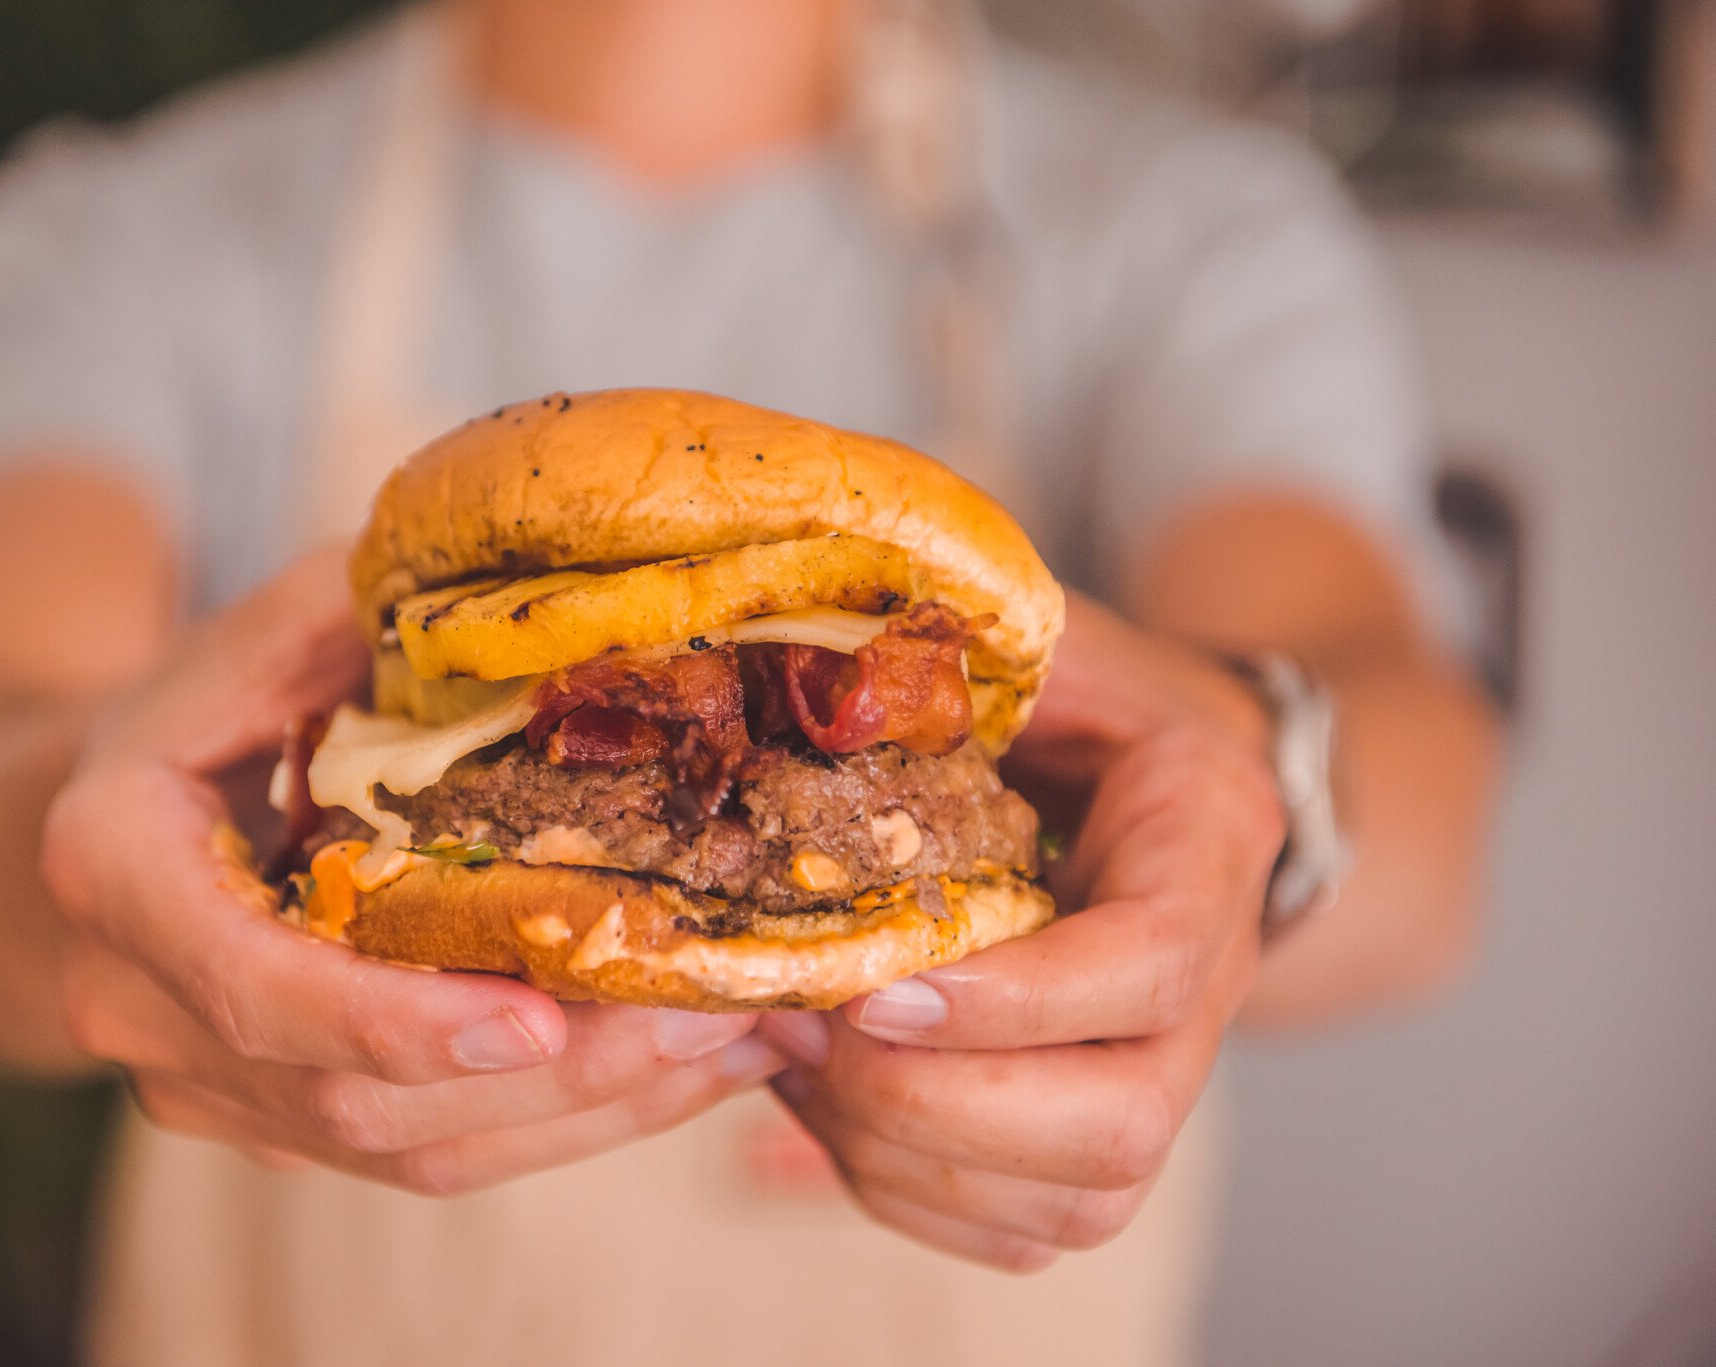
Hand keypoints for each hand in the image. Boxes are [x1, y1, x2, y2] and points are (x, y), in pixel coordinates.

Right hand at [42, 549, 783, 1192]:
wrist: (99, 805)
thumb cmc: (207, 693)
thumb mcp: (280, 622)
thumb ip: (391, 617)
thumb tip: (581, 602)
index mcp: (116, 868)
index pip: (255, 983)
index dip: (394, 1020)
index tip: (535, 1023)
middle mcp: (143, 1006)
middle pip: (355, 1098)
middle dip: (553, 1077)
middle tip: (717, 1022)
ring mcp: (209, 1085)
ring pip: (408, 1151)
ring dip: (588, 1114)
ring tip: (740, 1047)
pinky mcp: (280, 1126)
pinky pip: (429, 1153)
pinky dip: (563, 1120)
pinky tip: (678, 1066)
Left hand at [757, 596, 1282, 1269]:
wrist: (1167, 763)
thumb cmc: (1088, 691)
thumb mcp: (1042, 640)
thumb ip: (959, 654)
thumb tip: (818, 675)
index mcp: (1206, 842)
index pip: (1149, 966)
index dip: (1015, 1002)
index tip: (878, 991)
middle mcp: (1213, 983)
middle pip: (1121, 1121)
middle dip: (937, 1104)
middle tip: (801, 1033)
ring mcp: (1165, 1070)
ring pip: (1074, 1200)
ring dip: (903, 1155)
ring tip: (792, 1060)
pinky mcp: (1103, 1131)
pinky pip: (1023, 1228)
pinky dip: (905, 1189)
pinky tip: (822, 1106)